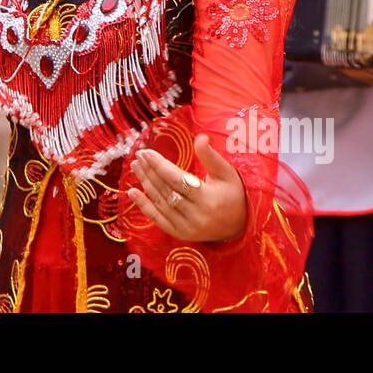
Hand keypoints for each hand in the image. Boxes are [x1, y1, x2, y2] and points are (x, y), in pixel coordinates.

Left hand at [127, 134, 247, 242]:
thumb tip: (200, 137)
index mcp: (209, 198)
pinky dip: (144, 206)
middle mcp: (197, 215)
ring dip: (145, 184)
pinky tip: (132, 192)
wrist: (240, 226)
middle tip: (138, 156)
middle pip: (166, 190)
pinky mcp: (181, 235)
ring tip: (136, 167)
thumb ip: (211, 156)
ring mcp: (188, 227)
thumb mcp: (226, 173)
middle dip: (149, 171)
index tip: (146, 152)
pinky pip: (158, 220)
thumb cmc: (233, 194)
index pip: (177, 179)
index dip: (159, 165)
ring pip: (160, 203)